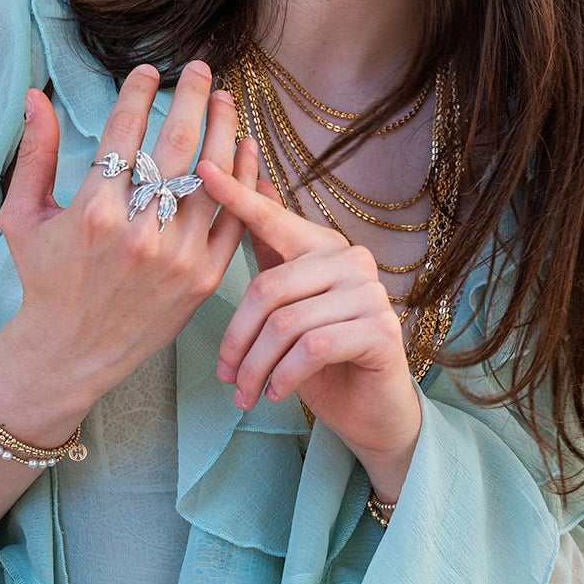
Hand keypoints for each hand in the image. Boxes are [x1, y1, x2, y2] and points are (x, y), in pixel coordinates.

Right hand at [0, 62, 255, 431]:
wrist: (70, 354)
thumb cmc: (44, 280)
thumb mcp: (23, 218)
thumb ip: (34, 154)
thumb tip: (35, 96)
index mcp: (93, 212)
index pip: (125, 132)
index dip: (139, 92)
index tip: (148, 70)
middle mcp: (138, 232)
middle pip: (178, 144)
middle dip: (193, 97)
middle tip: (202, 69)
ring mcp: (177, 257)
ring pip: (213, 177)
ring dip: (225, 130)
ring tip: (226, 100)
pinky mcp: (202, 278)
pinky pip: (233, 219)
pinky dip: (244, 181)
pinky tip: (245, 149)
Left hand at [197, 151, 421, 492]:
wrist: (371, 413)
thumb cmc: (323, 362)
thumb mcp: (287, 309)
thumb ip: (271, 254)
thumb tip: (255, 183)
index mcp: (325, 248)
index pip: (272, 220)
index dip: (236, 197)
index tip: (202, 171)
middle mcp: (353, 260)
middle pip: (269, 287)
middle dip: (237, 339)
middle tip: (224, 376)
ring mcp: (372, 293)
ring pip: (286, 324)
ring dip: (256, 368)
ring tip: (245, 395)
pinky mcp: (381, 331)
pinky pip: (312, 348)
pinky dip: (284, 376)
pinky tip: (276, 394)